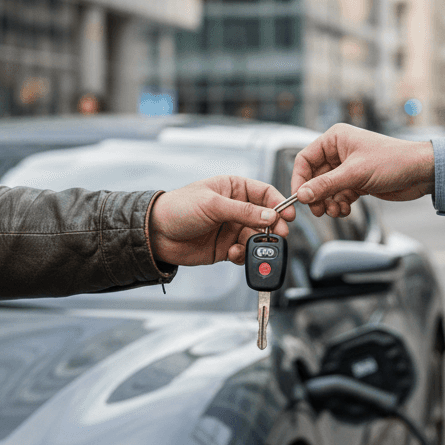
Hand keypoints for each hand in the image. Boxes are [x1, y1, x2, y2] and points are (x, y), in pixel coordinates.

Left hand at [148, 176, 292, 267]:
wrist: (156, 234)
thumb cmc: (179, 209)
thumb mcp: (213, 205)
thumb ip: (244, 211)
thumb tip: (270, 216)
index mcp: (233, 188)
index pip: (264, 193)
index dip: (278, 204)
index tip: (288, 215)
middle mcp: (235, 208)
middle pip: (265, 218)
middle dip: (272, 228)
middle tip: (278, 236)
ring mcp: (231, 228)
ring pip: (256, 237)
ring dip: (256, 244)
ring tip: (249, 247)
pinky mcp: (225, 247)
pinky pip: (244, 252)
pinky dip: (243, 256)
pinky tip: (233, 254)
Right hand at [291, 124, 434, 216]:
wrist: (420, 172)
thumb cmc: (393, 161)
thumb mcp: (355, 173)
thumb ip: (326, 185)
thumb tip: (302, 195)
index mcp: (335, 139)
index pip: (305, 159)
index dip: (299, 180)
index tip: (299, 198)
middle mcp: (339, 152)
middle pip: (314, 178)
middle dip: (316, 195)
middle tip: (319, 210)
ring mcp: (348, 168)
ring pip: (326, 189)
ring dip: (328, 202)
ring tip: (336, 211)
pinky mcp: (357, 182)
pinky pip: (339, 195)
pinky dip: (339, 204)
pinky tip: (346, 209)